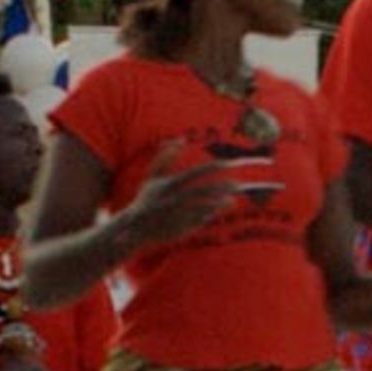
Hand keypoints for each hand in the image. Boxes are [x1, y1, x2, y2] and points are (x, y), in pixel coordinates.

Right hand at [120, 140, 237, 250]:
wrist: (134, 229)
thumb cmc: (145, 201)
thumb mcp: (151, 179)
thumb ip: (164, 159)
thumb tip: (178, 140)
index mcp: (169, 185)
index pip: (195, 173)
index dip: (212, 168)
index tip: (227, 163)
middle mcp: (174, 199)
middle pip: (204, 190)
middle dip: (222, 187)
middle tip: (237, 184)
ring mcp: (179, 214)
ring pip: (205, 207)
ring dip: (220, 202)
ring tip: (232, 200)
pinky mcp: (181, 228)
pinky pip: (201, 220)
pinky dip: (211, 215)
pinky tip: (219, 210)